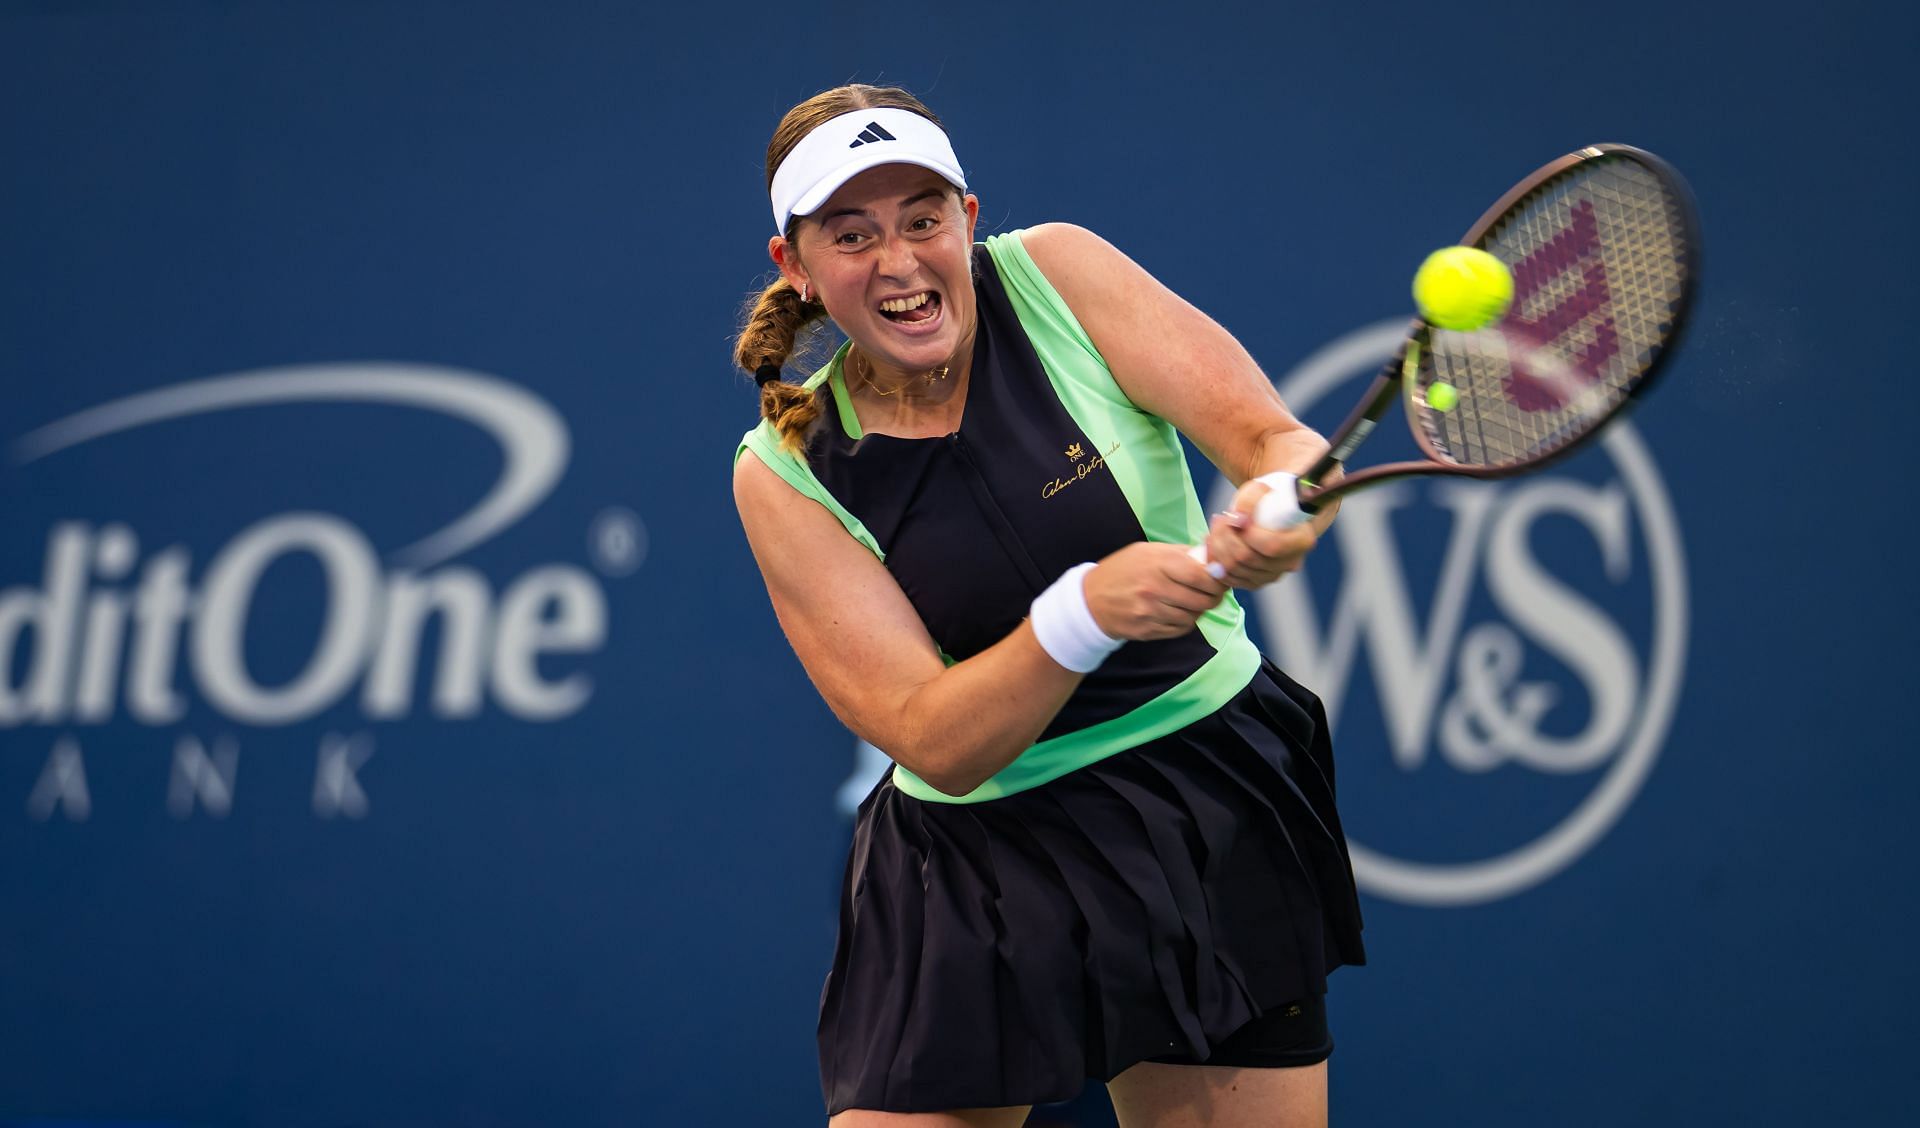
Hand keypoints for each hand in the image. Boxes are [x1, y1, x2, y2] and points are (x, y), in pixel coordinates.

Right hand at [1084, 542, 1228, 640]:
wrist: (1090, 600)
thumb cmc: (1122, 570)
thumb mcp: (1147, 551)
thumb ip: (1180, 554)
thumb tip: (1212, 556)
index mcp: (1157, 563)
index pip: (1202, 575)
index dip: (1217, 579)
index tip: (1220, 578)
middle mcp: (1155, 588)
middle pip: (1202, 599)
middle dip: (1213, 597)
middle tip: (1213, 593)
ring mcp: (1151, 612)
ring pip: (1193, 616)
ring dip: (1198, 610)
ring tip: (1193, 601)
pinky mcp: (1148, 630)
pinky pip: (1180, 629)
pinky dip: (1185, 622)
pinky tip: (1178, 613)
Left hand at [1199, 473, 1339, 588]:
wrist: (1272, 509)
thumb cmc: (1269, 496)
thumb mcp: (1261, 488)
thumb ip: (1250, 499)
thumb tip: (1238, 521)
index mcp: (1301, 540)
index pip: (1272, 546)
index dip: (1248, 534)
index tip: (1235, 516)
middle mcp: (1289, 563)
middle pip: (1248, 559)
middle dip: (1226, 537)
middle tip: (1219, 518)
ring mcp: (1272, 575)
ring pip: (1235, 570)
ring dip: (1217, 547)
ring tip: (1217, 527)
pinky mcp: (1255, 582)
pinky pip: (1228, 579)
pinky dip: (1215, 561)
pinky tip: (1214, 543)